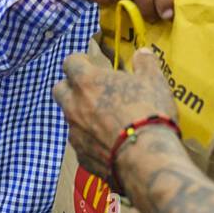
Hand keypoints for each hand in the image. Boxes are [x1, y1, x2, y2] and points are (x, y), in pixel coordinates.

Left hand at [51, 48, 177, 181]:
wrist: (146, 159)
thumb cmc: (149, 113)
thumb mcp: (154, 81)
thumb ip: (145, 63)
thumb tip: (143, 53)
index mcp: (87, 82)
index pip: (70, 62)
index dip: (79, 61)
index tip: (91, 63)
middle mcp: (74, 106)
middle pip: (59, 90)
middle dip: (71, 88)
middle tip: (91, 90)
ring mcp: (75, 133)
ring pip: (69, 118)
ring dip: (81, 115)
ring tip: (104, 120)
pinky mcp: (82, 157)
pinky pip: (81, 144)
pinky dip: (91, 141)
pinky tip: (109, 143)